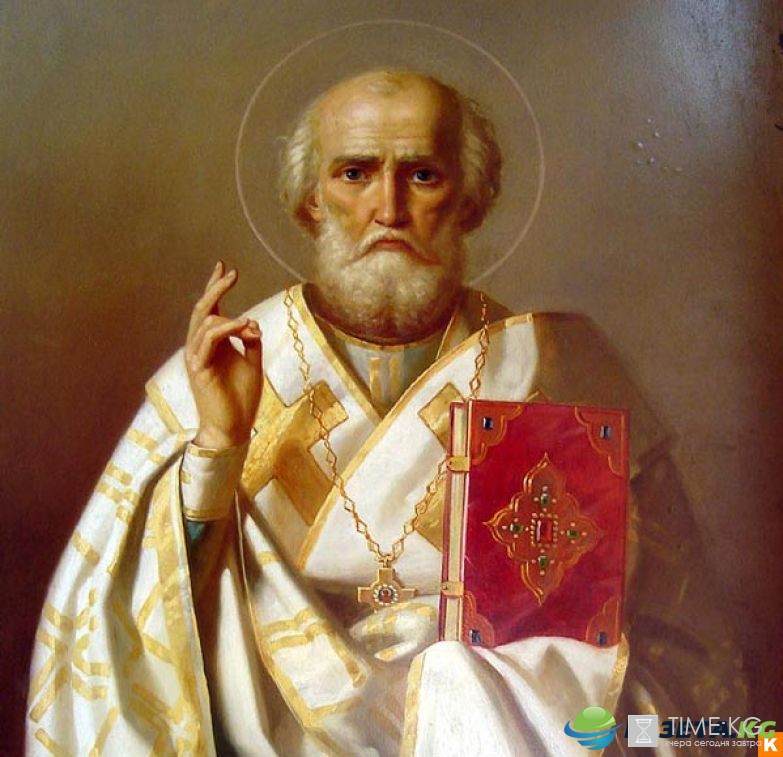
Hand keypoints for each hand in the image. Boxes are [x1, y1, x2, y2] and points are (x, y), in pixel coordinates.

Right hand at [185, 261, 262, 448]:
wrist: (233, 428)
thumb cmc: (240, 398)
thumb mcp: (252, 363)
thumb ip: (251, 341)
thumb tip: (251, 323)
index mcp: (213, 345)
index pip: (211, 310)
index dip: (215, 287)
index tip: (224, 267)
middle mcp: (201, 347)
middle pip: (203, 310)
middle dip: (216, 289)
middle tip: (231, 273)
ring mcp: (197, 357)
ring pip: (205, 323)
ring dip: (229, 317)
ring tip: (249, 324)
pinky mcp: (199, 369)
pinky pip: (208, 340)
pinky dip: (225, 329)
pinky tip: (242, 326)